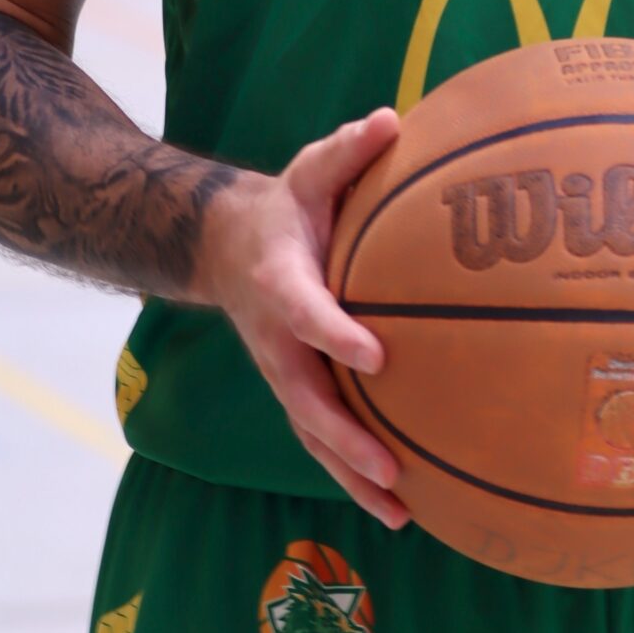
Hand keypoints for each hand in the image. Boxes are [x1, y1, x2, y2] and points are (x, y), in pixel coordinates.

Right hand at [200, 108, 408, 529]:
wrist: (230, 249)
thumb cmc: (287, 208)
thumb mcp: (310, 170)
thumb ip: (347, 150)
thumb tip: (390, 120)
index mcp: (280, 282)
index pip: (304, 313)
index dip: (335, 335)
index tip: (376, 357)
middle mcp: (277, 341)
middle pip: (306, 400)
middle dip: (346, 439)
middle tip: (390, 467)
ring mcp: (284, 374)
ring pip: (313, 435)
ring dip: (353, 475)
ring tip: (401, 511)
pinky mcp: (298, 393)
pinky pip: (323, 441)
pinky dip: (355, 477)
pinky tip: (403, 509)